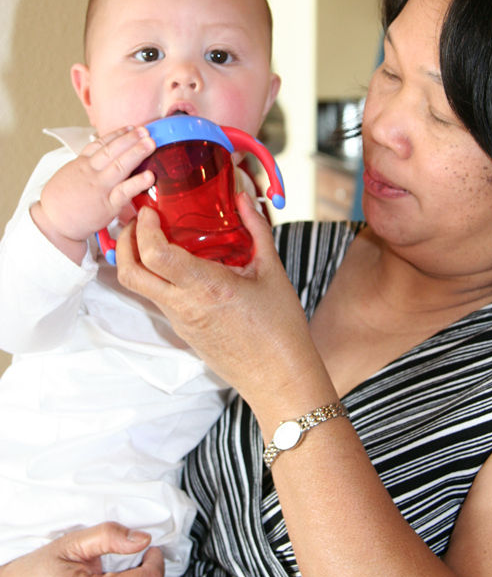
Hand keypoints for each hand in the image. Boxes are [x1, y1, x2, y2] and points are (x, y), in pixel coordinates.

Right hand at [31, 127, 155, 262]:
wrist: (52, 223)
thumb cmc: (60, 202)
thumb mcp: (69, 175)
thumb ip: (85, 166)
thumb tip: (99, 159)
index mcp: (82, 164)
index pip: (101, 144)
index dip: (117, 134)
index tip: (130, 128)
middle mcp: (91, 172)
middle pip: (112, 151)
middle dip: (130, 139)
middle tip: (145, 131)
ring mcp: (100, 188)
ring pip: (119, 166)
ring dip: (136, 153)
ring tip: (150, 144)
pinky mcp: (107, 205)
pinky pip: (124, 192)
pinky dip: (137, 183)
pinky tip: (149, 176)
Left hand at [116, 195, 334, 423]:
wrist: (279, 379)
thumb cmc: (281, 329)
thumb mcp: (272, 272)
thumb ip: (256, 229)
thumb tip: (243, 197)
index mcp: (206, 288)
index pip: (155, 255)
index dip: (144, 228)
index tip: (150, 211)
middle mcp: (184, 306)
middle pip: (130, 274)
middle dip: (125, 242)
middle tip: (140, 222)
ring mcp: (180, 322)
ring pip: (142, 288)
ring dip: (139, 260)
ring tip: (160, 239)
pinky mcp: (183, 332)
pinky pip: (161, 300)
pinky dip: (160, 278)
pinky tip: (183, 266)